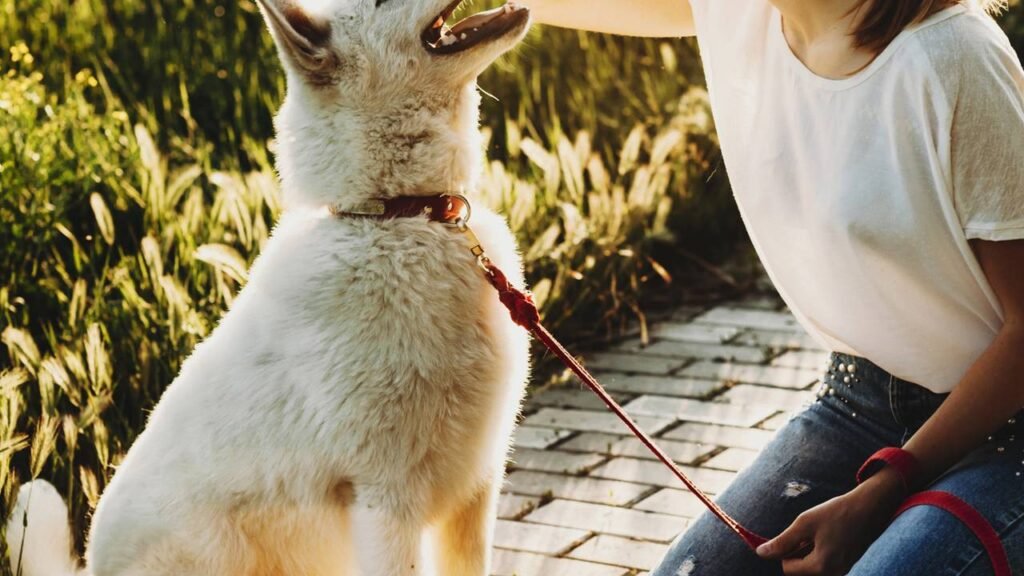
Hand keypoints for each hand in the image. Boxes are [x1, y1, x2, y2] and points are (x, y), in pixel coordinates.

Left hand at [755, 468, 905, 574]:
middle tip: (809, 533)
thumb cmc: (837, 512)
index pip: (787, 568)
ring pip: (812, 567)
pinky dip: (821, 552)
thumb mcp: (805, 523)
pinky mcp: (848, 565)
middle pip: (800, 570)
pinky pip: (825, 564)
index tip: (796, 533)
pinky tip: (829, 536)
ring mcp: (843, 571)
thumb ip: (782, 542)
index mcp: (822, 566)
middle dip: (798, 552)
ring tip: (821, 533)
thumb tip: (761, 553)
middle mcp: (834, 574)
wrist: (870, 507)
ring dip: (809, 552)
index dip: (785, 550)